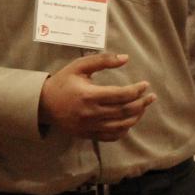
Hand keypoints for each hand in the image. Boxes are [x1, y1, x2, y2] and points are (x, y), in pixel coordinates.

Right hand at [38, 52, 155, 140]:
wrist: (43, 104)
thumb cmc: (62, 82)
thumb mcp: (79, 66)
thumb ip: (102, 60)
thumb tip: (125, 58)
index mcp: (89, 95)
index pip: (121, 95)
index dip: (137, 90)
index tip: (145, 85)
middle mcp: (91, 113)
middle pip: (125, 111)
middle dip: (142, 103)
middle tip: (151, 96)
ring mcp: (90, 126)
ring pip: (121, 125)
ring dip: (136, 116)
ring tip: (143, 107)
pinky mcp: (88, 134)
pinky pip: (112, 136)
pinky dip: (124, 129)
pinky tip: (129, 121)